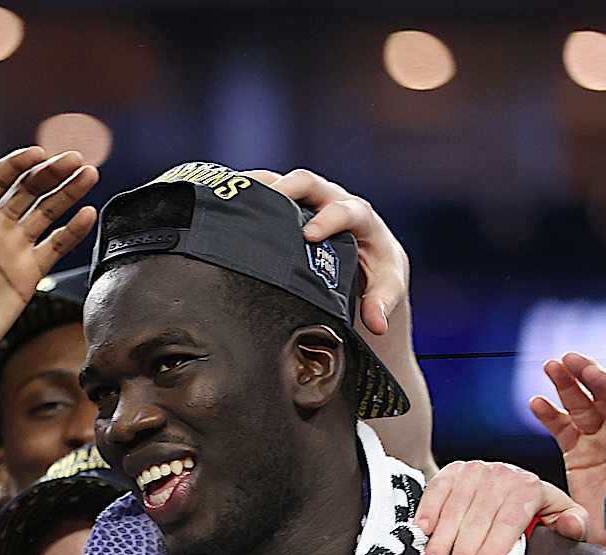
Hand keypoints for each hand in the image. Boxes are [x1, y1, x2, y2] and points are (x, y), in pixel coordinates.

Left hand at [0, 148, 98, 369]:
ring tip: (89, 175)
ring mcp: (14, 249)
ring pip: (47, 212)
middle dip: (52, 172)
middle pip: (29, 189)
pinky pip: (56, 247)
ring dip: (69, 192)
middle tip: (75, 160)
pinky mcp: (30, 274)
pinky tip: (88, 215)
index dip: (18, 164)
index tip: (38, 154)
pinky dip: (74, 231)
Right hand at [245, 168, 407, 337]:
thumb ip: (384, 301)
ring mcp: (303, 199)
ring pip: (278, 181)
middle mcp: (330, 199)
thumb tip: (376, 323)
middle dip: (286, 189)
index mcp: (358, 217)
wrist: (367, 262)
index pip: (344, 209)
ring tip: (228, 197)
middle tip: (265, 203)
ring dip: (255, 187)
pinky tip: (218, 205)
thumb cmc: (377, 274)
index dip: (328, 219)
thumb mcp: (387, 287)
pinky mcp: (283, 203)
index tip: (310, 235)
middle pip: (307, 182)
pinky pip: (260, 189)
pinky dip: (241, 193)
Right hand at [415, 460, 587, 554]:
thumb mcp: (562, 517)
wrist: (516, 485)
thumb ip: (574, 525)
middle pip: (478, 517)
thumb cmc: (537, 511)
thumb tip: (571, 526)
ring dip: (440, 539)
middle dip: (462, 551)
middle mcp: (502, 474)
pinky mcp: (454, 470)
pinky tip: (423, 531)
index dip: (493, 547)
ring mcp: (476, 470)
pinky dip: (428, 510)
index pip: (509, 520)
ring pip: (455, 508)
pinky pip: (437, 489)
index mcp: (529, 487)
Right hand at [529, 352, 605, 546]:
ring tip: (551, 368)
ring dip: (566, 386)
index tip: (592, 372)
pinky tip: (538, 403)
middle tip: (569, 359)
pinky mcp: (578, 455)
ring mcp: (600, 442)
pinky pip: (562, 430)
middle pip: (604, 396)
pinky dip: (549, 416)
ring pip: (581, 407)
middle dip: (586, 376)